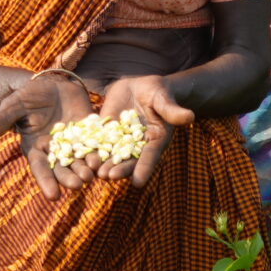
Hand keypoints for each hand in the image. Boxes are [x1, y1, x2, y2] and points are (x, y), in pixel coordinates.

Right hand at [0, 70, 95, 199]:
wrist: (52, 82)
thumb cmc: (28, 96)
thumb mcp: (13, 106)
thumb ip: (0, 121)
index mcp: (37, 149)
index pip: (41, 169)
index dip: (46, 182)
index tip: (53, 197)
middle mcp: (56, 151)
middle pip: (63, 169)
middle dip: (69, 178)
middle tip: (77, 186)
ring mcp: (74, 142)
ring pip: (81, 160)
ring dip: (87, 169)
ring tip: (92, 176)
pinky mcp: (89, 132)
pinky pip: (96, 145)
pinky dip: (100, 153)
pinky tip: (105, 159)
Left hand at [93, 73, 193, 187]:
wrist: (141, 88)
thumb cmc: (159, 94)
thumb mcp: (164, 100)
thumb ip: (172, 111)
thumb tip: (190, 117)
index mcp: (154, 141)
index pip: (150, 157)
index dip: (144, 169)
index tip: (138, 183)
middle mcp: (136, 146)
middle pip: (128, 160)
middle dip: (119, 169)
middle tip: (108, 177)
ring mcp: (119, 141)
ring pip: (111, 155)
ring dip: (103, 164)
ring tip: (94, 171)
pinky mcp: (106, 132)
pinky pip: (97, 142)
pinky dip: (89, 150)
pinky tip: (80, 156)